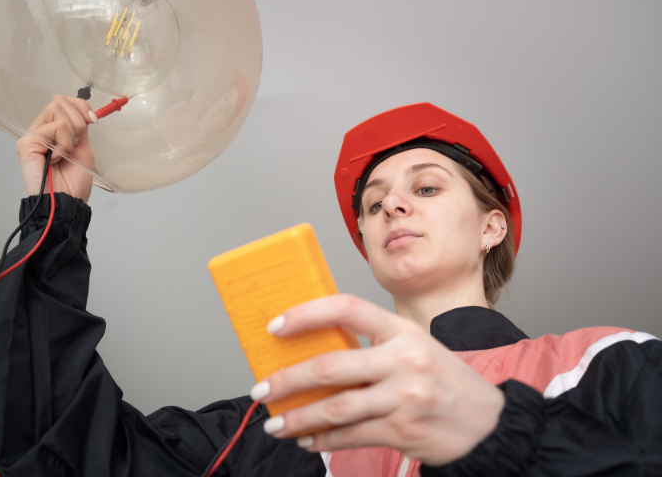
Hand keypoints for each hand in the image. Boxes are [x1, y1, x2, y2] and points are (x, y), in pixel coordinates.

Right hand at [16, 95, 96, 202]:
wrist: (68, 201)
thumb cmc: (74, 182)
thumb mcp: (82, 150)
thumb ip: (80, 130)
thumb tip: (84, 111)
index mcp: (52, 132)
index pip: (61, 102)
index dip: (80, 105)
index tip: (93, 119)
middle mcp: (39, 131)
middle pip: (58, 103)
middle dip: (77, 121)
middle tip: (76, 143)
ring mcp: (31, 137)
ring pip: (57, 112)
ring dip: (71, 136)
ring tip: (64, 156)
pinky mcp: (26, 144)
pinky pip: (54, 128)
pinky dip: (64, 144)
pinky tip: (56, 160)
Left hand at [253, 295, 504, 465]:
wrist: (489, 424)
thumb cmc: (446, 381)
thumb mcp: (416, 348)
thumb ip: (374, 348)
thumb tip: (315, 356)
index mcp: (402, 331)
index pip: (346, 309)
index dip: (306, 314)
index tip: (275, 326)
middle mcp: (403, 360)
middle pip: (330, 366)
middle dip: (287, 379)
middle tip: (261, 388)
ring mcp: (403, 396)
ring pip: (335, 407)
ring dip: (299, 417)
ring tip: (276, 423)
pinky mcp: (403, 429)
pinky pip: (351, 435)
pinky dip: (324, 440)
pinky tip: (308, 440)